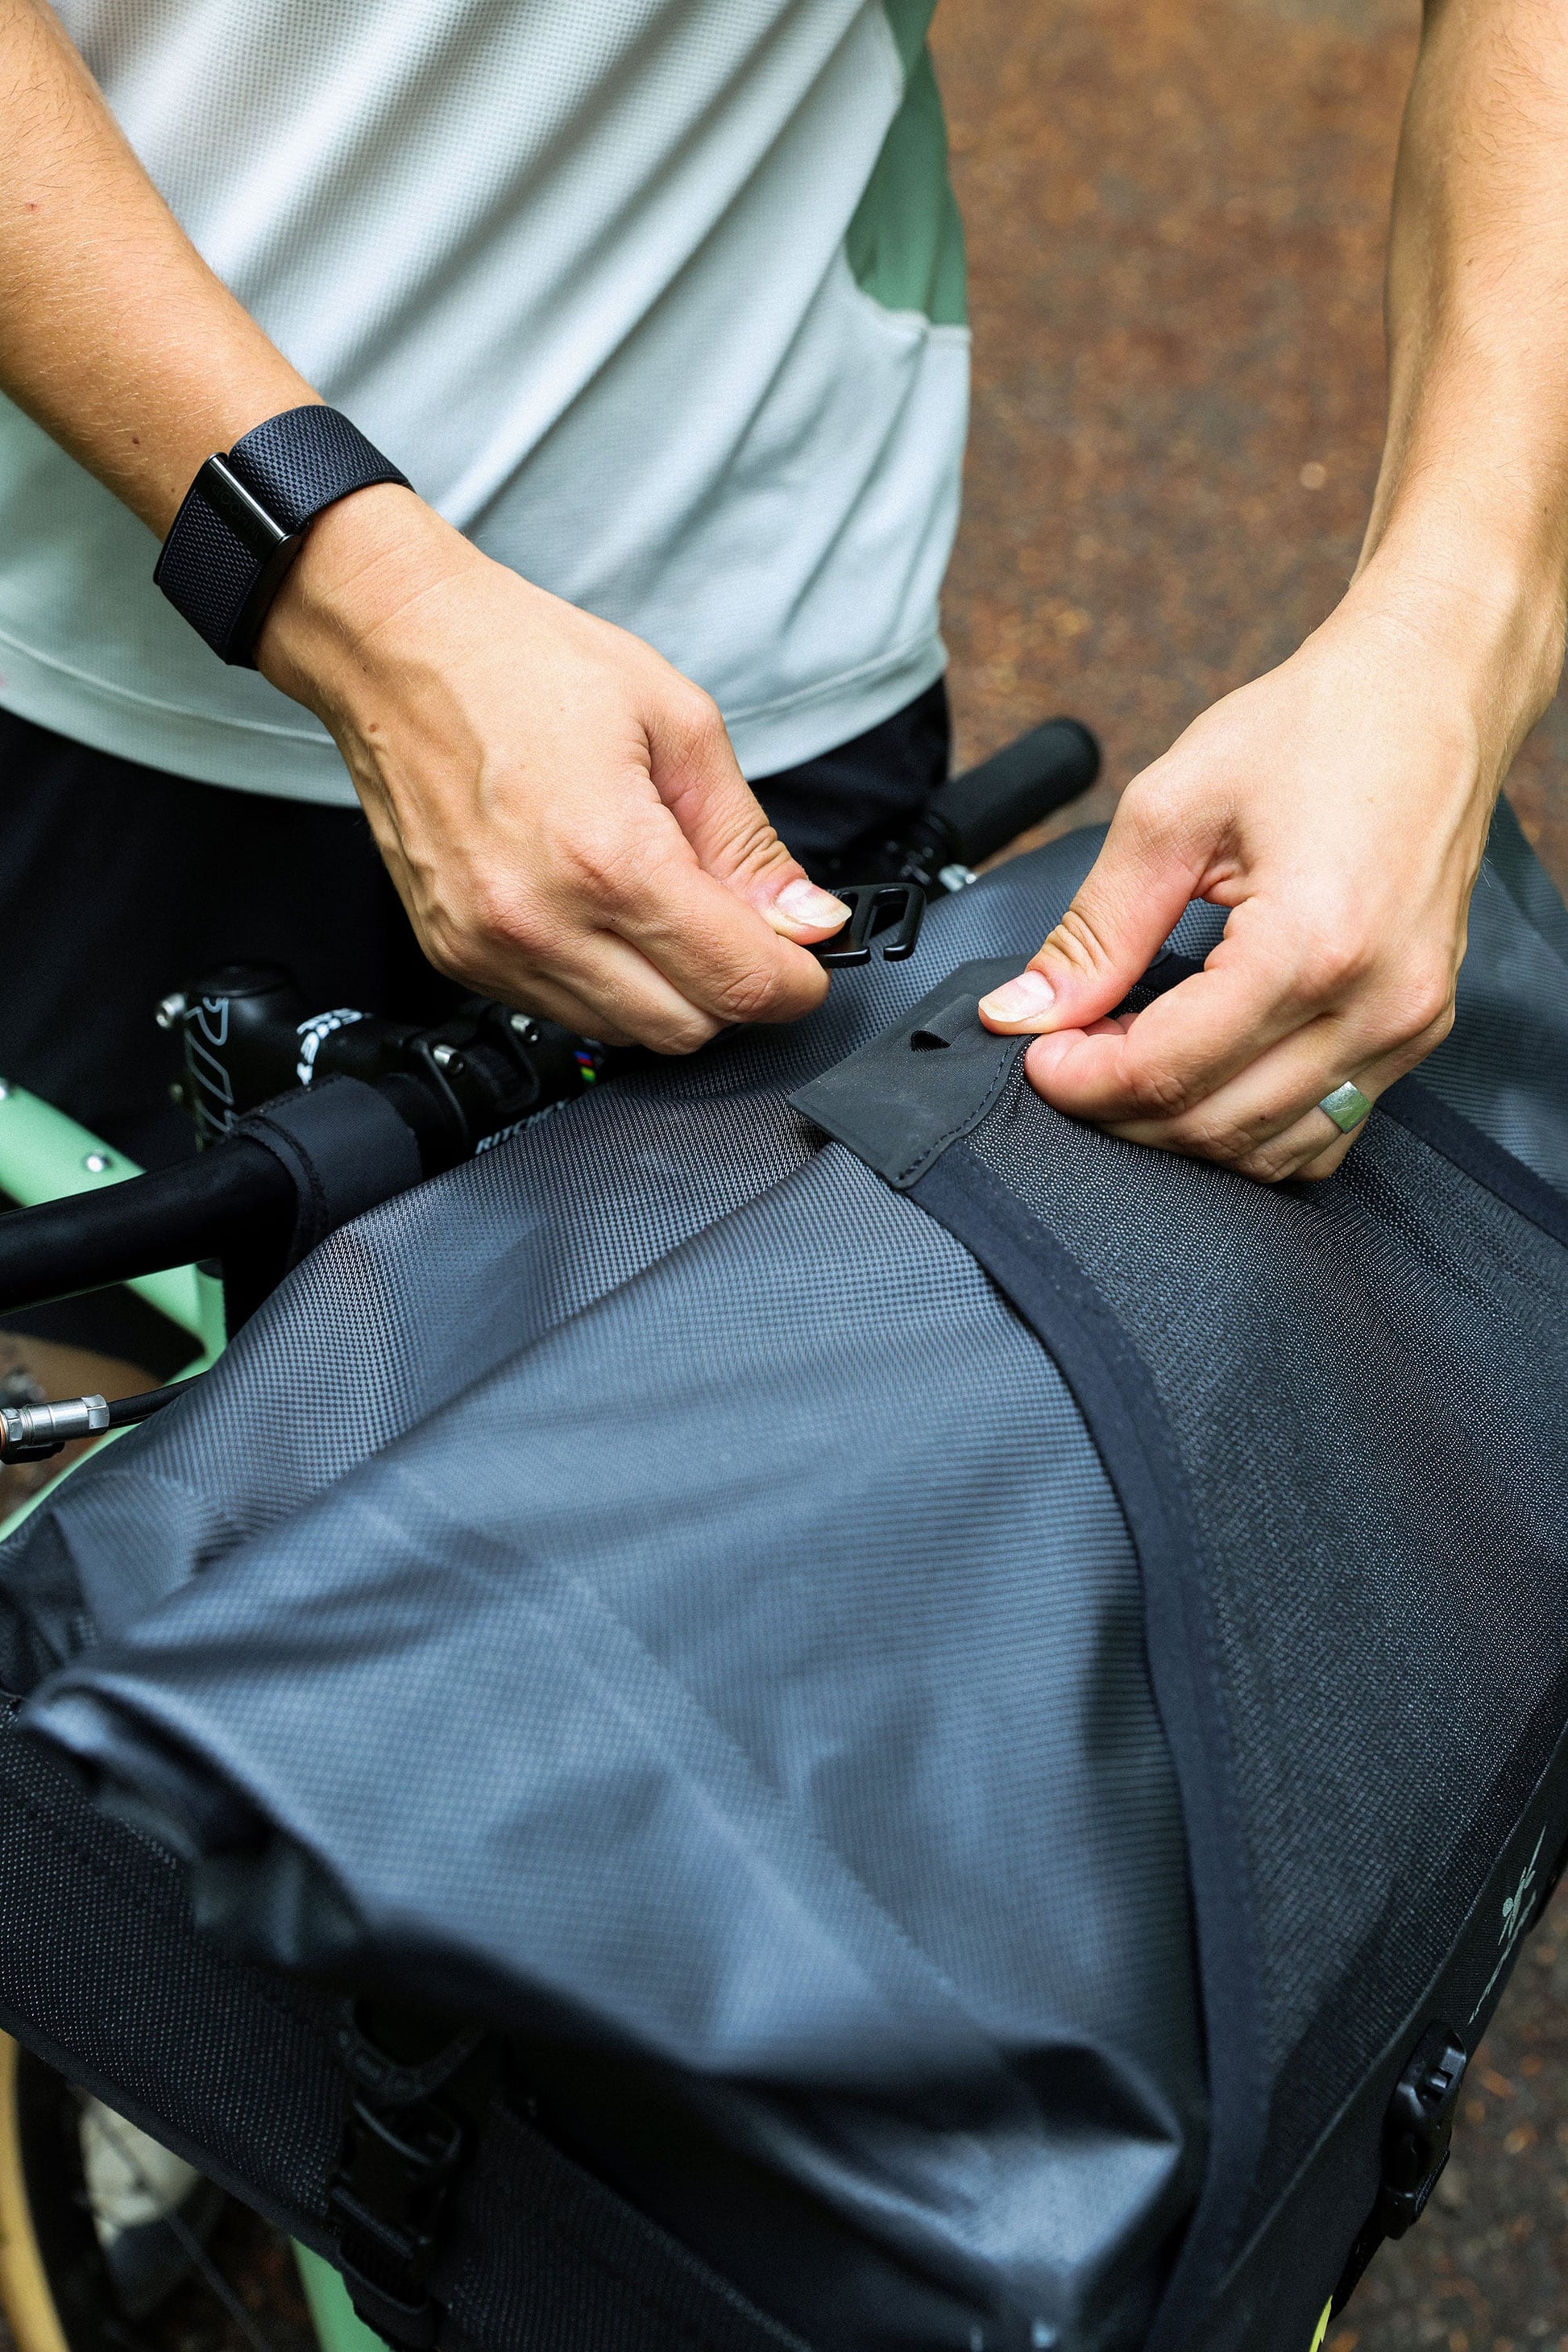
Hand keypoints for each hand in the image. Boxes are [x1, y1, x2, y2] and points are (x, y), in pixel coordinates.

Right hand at [258, 487, 847, 1050]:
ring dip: (667, 989)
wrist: (398, 647)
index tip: (809, 960)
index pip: (737, 982)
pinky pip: (559, 1011)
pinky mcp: (455, 956)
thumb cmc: (523, 662)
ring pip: (624, 1031)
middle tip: (739, 924)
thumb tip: (807, 917)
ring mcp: (490, 948)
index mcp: (610, 858)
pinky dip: (603, 980)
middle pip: (687, 1027)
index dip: (795, 982)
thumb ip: (749, 841)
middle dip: (733, 988)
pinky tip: (598, 909)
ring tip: (657, 900)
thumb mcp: (679, 724)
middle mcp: (542, 921)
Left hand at [975, 587, 1518, 1180]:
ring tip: (1129, 1060)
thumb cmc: (1315, 728)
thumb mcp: (1171, 812)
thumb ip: (1094, 931)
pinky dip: (1249, 1128)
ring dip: (1180, 1129)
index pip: (1168, 1072)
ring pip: (1270, 1149)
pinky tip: (1202, 1076)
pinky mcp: (1420, 1028)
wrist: (1430, 693)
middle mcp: (1376, 1002)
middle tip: (1072, 1055)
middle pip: (1214, 1126)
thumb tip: (1023, 1011)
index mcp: (1310, 944)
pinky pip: (1325, 1131)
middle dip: (1120, 1110)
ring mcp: (1408, 1024)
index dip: (1082, 1082)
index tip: (1037, 1055)